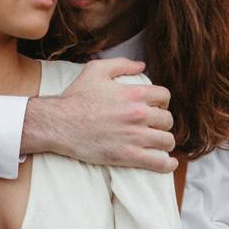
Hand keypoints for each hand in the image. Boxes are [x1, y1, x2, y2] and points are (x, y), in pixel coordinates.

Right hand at [23, 58, 177, 172]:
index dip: (162, 102)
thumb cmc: (75, 97)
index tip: (156, 108)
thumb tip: (142, 65)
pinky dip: (167, 164)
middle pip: (167, 120)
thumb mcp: (96, 70)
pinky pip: (158, 162)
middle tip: (154, 127)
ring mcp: (134, 136)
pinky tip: (169, 164)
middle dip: (163, 123)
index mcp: (134, 93)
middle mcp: (138, 114)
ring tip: (158, 144)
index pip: (164, 96)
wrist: (59, 124)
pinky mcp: (127, 156)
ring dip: (165, 142)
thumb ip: (121, 64)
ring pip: (166, 140)